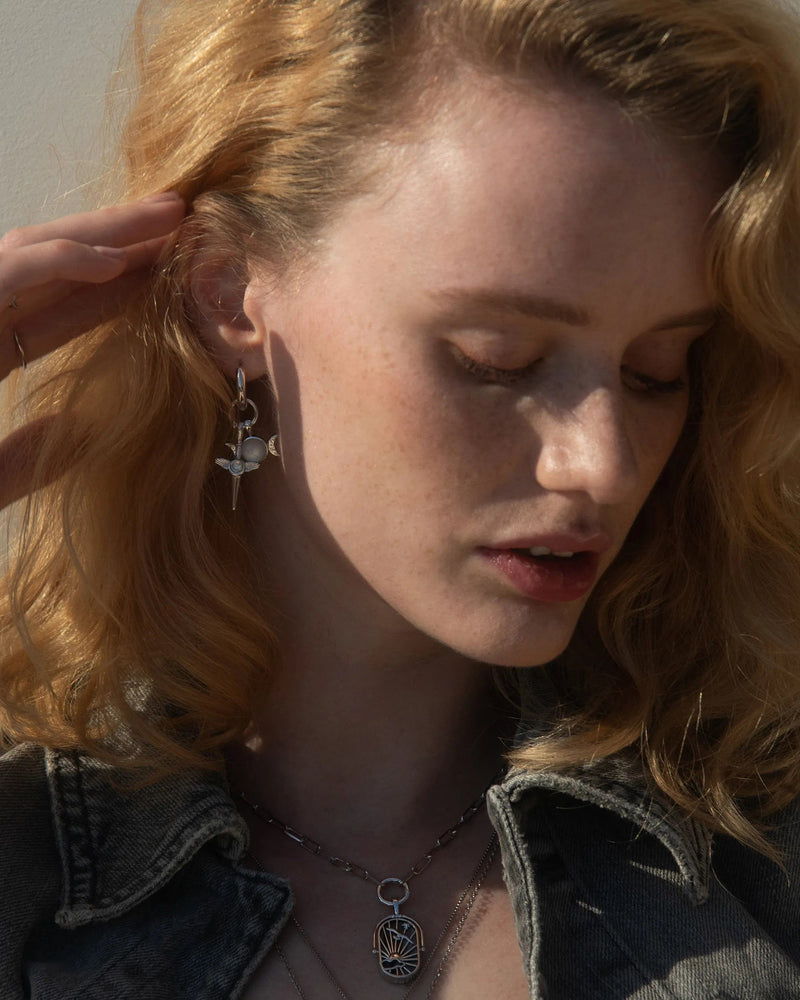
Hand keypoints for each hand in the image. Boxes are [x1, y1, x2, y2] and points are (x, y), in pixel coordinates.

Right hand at [0, 191, 185, 508]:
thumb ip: (36, 456)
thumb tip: (97, 428)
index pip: (57, 314)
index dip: (115, 290)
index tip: (173, 275)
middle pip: (50, 268)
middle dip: (118, 239)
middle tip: (184, 219)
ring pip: (29, 253)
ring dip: (102, 232)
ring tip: (170, 218)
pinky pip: (2, 277)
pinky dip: (56, 263)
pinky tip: (115, 262)